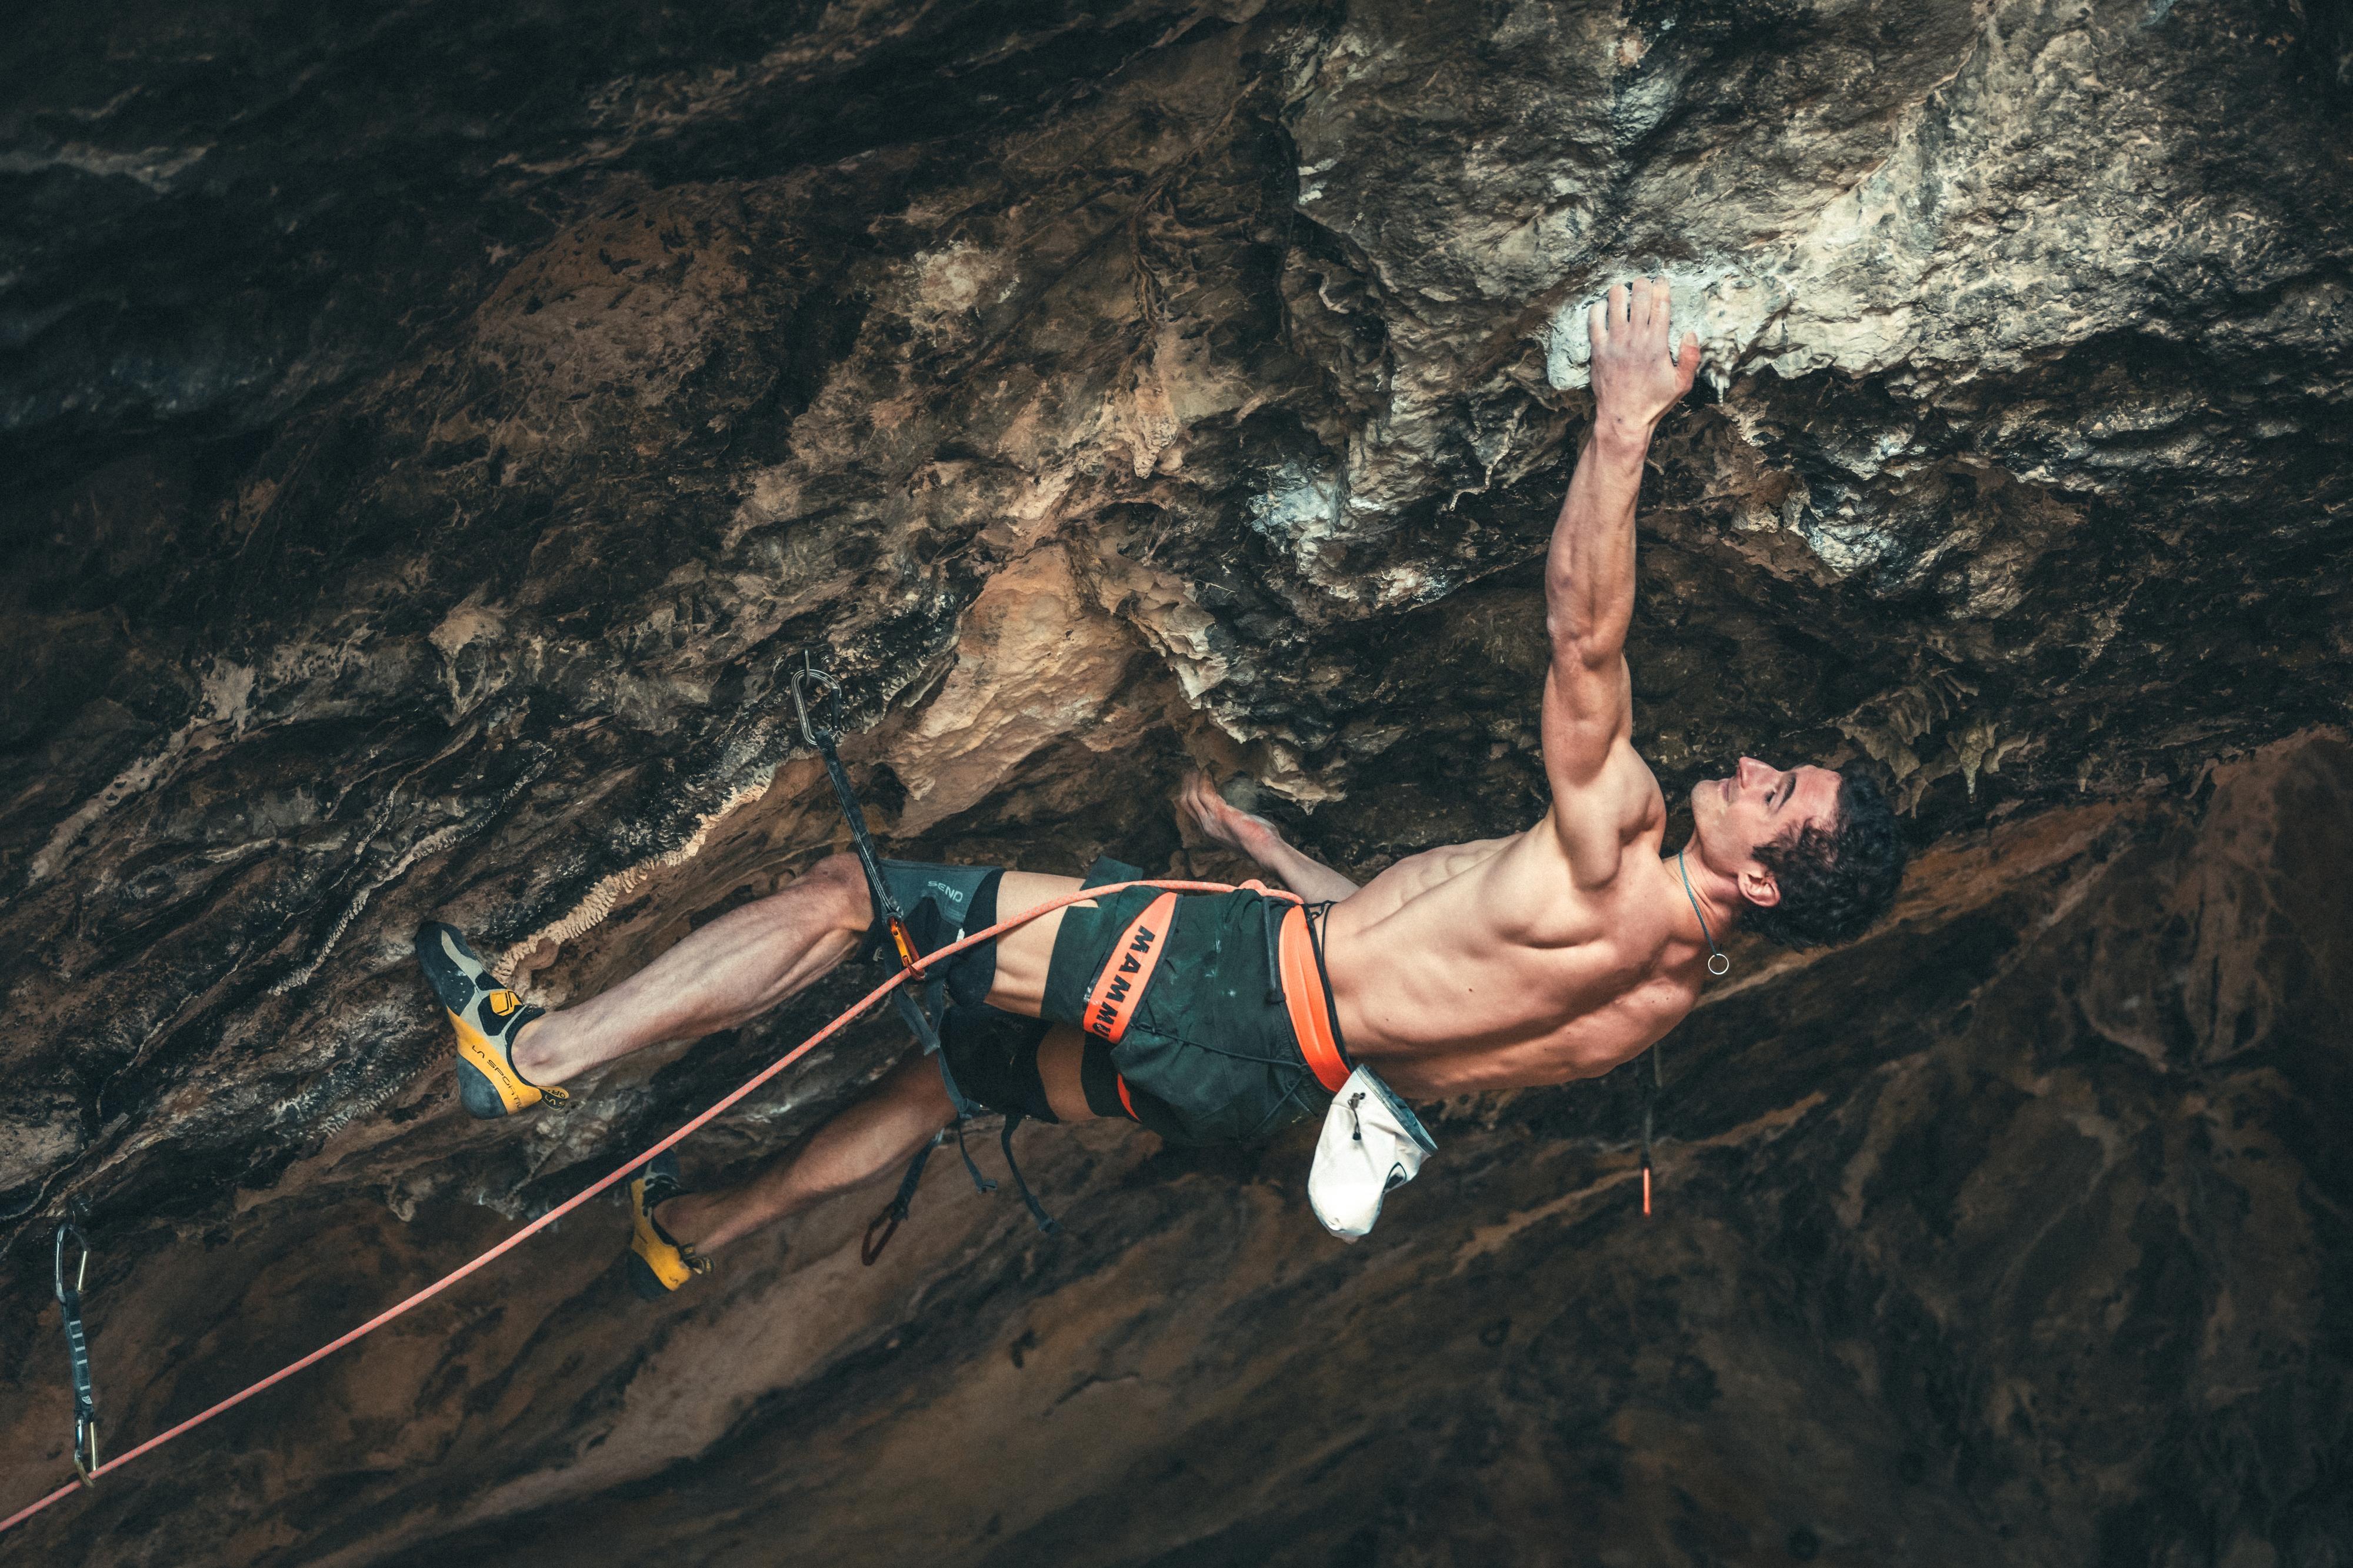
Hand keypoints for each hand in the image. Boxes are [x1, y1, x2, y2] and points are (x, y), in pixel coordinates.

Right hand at [1177, 771, 1279, 860]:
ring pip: (1192, 797)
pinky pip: (1205, 792)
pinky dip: (1204, 780)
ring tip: (1197, 768)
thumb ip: (1235, 823)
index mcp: (1211, 832)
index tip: (1194, 783)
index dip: (1191, 796)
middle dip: (1187, 786)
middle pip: (1188, 804)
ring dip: (1194, 780)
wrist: (1265, 849)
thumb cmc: (1260, 840)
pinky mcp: (1220, 813)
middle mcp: (1207, 827)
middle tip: (1190, 771)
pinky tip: (1207, 771)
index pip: (1193, 812)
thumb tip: (1241, 816)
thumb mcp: (1241, 831)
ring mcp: (1211, 821)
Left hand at [1588, 276, 1699, 436]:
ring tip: (1623, 290)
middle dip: (1642, 284)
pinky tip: (1603, 306)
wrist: (1623, 418)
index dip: (1661, 287)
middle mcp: (1636, 339)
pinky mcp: (1598, 349)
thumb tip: (1691, 332)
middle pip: (1639, 297)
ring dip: (1620, 291)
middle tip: (1642, 281)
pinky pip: (1594, 320)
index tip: (1661, 280)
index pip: (1661, 305)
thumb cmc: (1654, 402)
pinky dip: (1598, 308)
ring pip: (1615, 303)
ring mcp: (1615, 343)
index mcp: (1658, 344)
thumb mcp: (1682, 384)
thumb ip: (1691, 358)